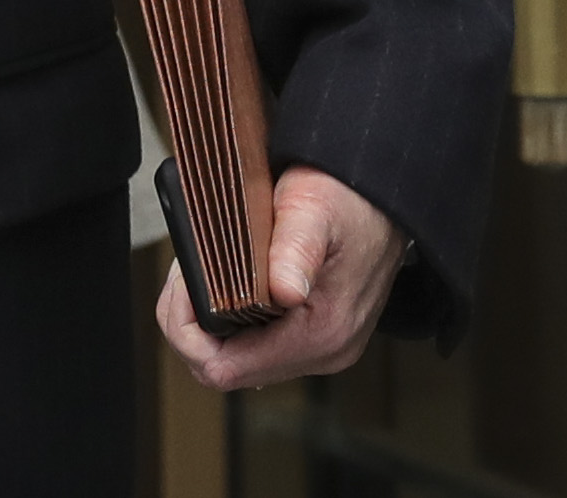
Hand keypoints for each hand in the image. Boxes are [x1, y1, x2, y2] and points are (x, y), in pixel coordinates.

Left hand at [159, 164, 407, 392]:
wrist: (383, 197)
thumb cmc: (349, 198)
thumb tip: (284, 291)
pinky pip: (255, 343)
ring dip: (209, 319)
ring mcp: (320, 347)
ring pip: (237, 356)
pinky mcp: (314, 334)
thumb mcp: (314, 209)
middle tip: (188, 273)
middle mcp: (323, 352)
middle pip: (226, 367)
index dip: (188, 331)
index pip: (224, 369)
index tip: (183, 285)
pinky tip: (225, 281)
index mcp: (322, 334)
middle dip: (192, 323)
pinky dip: (230, 316)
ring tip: (202, 272)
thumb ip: (296, 250)